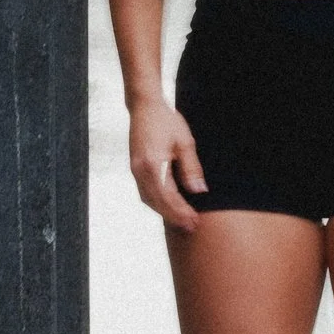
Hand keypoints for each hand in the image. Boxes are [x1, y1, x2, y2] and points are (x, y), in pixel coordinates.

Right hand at [129, 98, 208, 232]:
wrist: (144, 107)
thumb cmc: (166, 121)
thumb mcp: (185, 142)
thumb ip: (191, 169)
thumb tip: (198, 191)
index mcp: (153, 165)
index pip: (168, 197)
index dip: (182, 211)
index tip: (195, 220)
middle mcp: (140, 171)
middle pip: (157, 203)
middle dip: (174, 216)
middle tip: (191, 226)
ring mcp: (135, 171)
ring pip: (148, 200)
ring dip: (164, 212)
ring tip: (181, 220)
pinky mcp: (135, 169)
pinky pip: (144, 192)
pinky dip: (156, 203)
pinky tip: (168, 206)